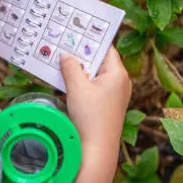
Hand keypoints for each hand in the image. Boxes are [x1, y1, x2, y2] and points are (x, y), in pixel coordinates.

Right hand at [60, 48, 131, 182]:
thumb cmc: (90, 118)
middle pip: (99, 62)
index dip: (91, 40)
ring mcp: (115, 96)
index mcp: (117, 74)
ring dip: (79, 73)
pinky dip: (81, 86)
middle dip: (82, 56)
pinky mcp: (108, 107)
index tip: (76, 31)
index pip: (106, 48)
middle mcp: (120, 83)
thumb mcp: (76, 88)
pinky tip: (66, 86)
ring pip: (95, 76)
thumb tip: (66, 55)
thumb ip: (70, 67)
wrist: (96, 150)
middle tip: (64, 47)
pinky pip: (94, 89)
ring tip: (61, 66)